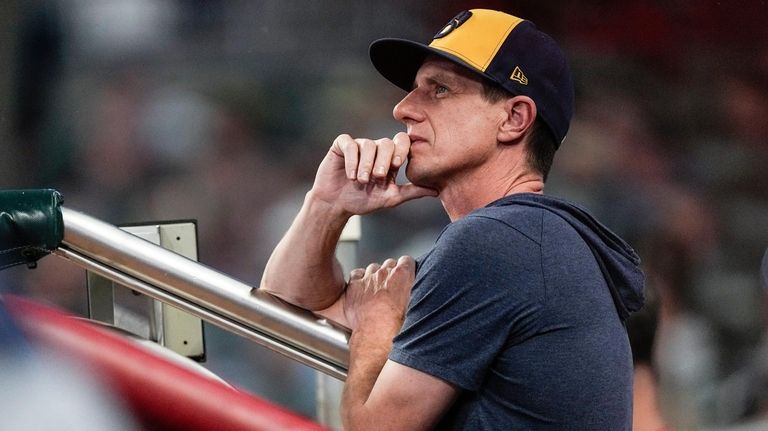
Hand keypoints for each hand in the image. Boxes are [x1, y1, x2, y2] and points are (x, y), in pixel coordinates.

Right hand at [311, 133, 436, 216]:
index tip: (398, 165)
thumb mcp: (391, 198)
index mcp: (390, 158)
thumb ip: (413, 192)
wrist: (336, 205)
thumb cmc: (363, 201)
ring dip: (366, 164)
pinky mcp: (341, 146)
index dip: (402, 150)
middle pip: (386, 143)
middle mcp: (376, 149)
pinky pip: (349, 144)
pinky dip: (352, 160)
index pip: (402, 143)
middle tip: (378, 177)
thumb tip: (437, 190)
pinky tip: (351, 175)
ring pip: (368, 144)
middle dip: (384, 160)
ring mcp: (359, 146)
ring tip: (361, 180)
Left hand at [343, 256, 415, 330]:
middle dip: (390, 273)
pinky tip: (362, 289)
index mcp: (402, 276)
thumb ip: (415, 293)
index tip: (405, 275)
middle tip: (391, 288)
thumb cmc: (396, 324)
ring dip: (375, 276)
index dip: (406, 268)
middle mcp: (384, 273)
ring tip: (376, 291)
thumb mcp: (416, 306)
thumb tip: (417, 293)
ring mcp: (368, 279)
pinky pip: (356, 274)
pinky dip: (359, 279)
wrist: (376, 334)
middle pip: (389, 264)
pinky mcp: (354, 286)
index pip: (406, 261)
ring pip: (373, 268)